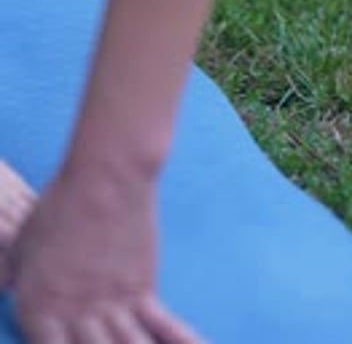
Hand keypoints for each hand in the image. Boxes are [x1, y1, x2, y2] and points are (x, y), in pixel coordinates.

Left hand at [6, 162, 203, 342]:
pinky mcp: (144, 290)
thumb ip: (20, 280)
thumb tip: (17, 292)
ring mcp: (113, 306)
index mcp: (38, 307)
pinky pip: (165, 329)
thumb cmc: (59, 202)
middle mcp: (76, 316)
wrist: (107, 175)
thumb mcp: (23, 244)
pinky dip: (183, 343)